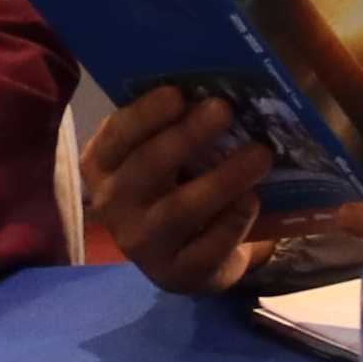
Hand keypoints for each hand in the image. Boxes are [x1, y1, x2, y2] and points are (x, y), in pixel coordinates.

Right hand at [80, 85, 288, 293]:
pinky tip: (252, 200)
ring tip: (260, 154)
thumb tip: (211, 87)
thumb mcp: (162, 153)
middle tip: (224, 110)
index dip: (146, 114)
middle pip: (148, 166)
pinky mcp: (177, 274)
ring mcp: (143, 245)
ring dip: (223, 178)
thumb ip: (172, 124)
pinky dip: (233, 221)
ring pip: (181, 209)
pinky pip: (207, 247)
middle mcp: (113, 205)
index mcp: (102, 165)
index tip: (178, 93)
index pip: (117, 135)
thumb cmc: (173, 184)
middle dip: (188, 136)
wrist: (187, 256)